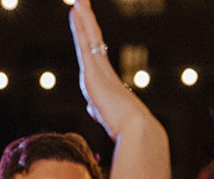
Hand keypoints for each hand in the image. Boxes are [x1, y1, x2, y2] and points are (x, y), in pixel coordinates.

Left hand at [69, 0, 156, 140]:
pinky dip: (81, 25)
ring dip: (83, 17)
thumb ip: (98, 109)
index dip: (89, 38)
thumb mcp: (106, 118)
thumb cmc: (127, 129)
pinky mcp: (93, 71)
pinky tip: (76, 10)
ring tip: (78, 0)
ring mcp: (98, 69)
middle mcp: (102, 72)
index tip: (84, 23)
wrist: (137, 130)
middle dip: (86, 21)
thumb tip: (93, 107)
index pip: (94, 55)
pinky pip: (85, 42)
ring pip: (89, 37)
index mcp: (104, 82)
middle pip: (91, 41)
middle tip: (80, 1)